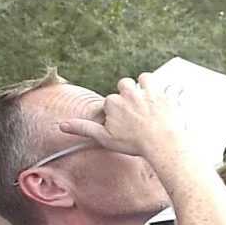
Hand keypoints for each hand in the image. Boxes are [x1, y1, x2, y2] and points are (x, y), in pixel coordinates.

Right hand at [53, 75, 183, 163]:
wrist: (164, 144)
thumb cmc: (136, 143)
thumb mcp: (105, 138)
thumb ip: (84, 128)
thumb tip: (62, 125)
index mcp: (112, 102)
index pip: (110, 101)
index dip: (116, 111)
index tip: (124, 122)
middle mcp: (126, 93)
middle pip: (123, 87)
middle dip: (127, 97)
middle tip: (136, 112)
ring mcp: (144, 92)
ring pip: (138, 81)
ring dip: (140, 88)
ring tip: (145, 103)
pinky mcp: (161, 92)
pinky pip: (153, 80)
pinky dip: (153, 85)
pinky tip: (155, 95)